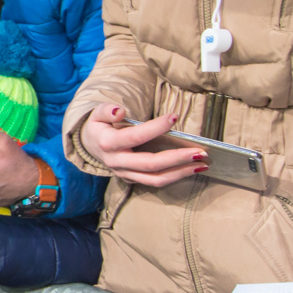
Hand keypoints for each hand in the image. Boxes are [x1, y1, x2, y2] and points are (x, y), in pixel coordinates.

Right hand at [79, 103, 203, 186]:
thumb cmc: (100, 126)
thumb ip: (106, 110)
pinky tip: (191, 168)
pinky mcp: (132, 180)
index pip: (135, 137)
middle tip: (200, 151)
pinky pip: (155, 182)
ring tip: (202, 164)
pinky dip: (175, 176)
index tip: (175, 117)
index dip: (155, 128)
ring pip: (155, 179)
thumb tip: (120, 111)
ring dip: (181, 173)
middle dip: (177, 158)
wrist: (91, 146)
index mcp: (108, 144)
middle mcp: (116, 162)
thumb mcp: (97, 113)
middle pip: (150, 164)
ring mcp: (125, 174)